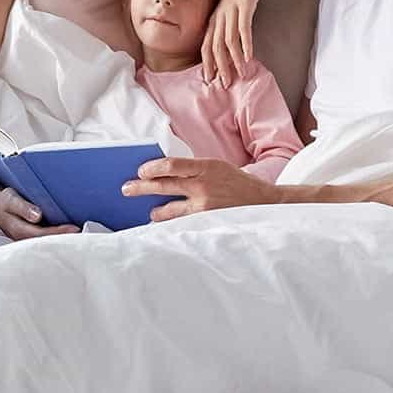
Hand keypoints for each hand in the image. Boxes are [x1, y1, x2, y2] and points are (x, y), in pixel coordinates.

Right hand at [0, 181, 80, 240]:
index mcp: (19, 230)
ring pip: (46, 240)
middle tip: (86, 233)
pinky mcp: (29, 231)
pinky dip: (57, 232)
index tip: (76, 228)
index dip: (60, 233)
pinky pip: (45, 235)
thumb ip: (22, 207)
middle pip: (48, 241)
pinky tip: (68, 228)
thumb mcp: (8, 200)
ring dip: (62, 237)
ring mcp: (27, 235)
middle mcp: (24, 237)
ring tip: (82, 232)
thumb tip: (38, 215)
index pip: (43, 235)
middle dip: (65, 239)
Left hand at [123, 157, 279, 222]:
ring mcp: (205, 207)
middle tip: (127, 189)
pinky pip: (182, 224)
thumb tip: (164, 174)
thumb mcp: (218, 168)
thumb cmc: (238, 184)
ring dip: (156, 212)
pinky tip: (164, 228)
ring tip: (149, 214)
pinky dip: (171, 225)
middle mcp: (204, 186)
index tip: (140, 170)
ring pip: (170, 210)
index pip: (172, 165)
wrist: (266, 203)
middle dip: (141, 187)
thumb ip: (194, 170)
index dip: (152, 168)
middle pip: (164, 185)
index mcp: (207, 167)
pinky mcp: (208, 223)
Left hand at [202, 0, 271, 84]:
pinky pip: (243, 28)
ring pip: (229, 40)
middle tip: (225, 84)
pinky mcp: (245, 5)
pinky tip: (249, 56)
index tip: (210, 80)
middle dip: (220, 67)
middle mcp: (219, 16)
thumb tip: (231, 47)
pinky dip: (246, 43)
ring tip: (241, 74)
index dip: (207, 64)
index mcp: (214, 18)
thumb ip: (229, 26)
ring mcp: (231, 10)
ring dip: (234, 59)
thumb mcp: (232, 9)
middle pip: (215, 46)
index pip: (206, 45)